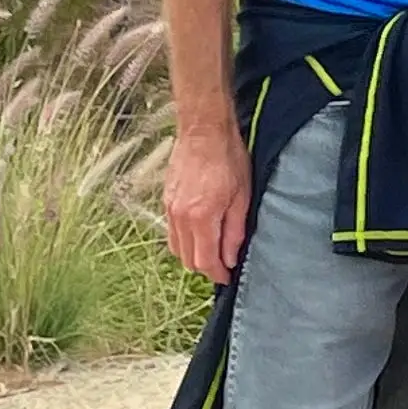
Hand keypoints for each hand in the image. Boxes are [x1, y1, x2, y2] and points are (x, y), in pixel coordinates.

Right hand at [165, 127, 253, 284]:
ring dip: (193, 255)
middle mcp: (180, 217)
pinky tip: (199, 234)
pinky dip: (183, 241)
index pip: (205, 261)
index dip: (217, 274)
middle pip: (188, 259)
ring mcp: (170, 209)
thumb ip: (234, 232)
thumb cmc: (227, 159)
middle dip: (206, 267)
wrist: (203, 132)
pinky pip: (171, 232)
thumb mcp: (241, 197)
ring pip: (176, 248)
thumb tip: (229, 258)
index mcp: (201, 217)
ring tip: (212, 251)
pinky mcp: (166, 201)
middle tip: (223, 265)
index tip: (228, 277)